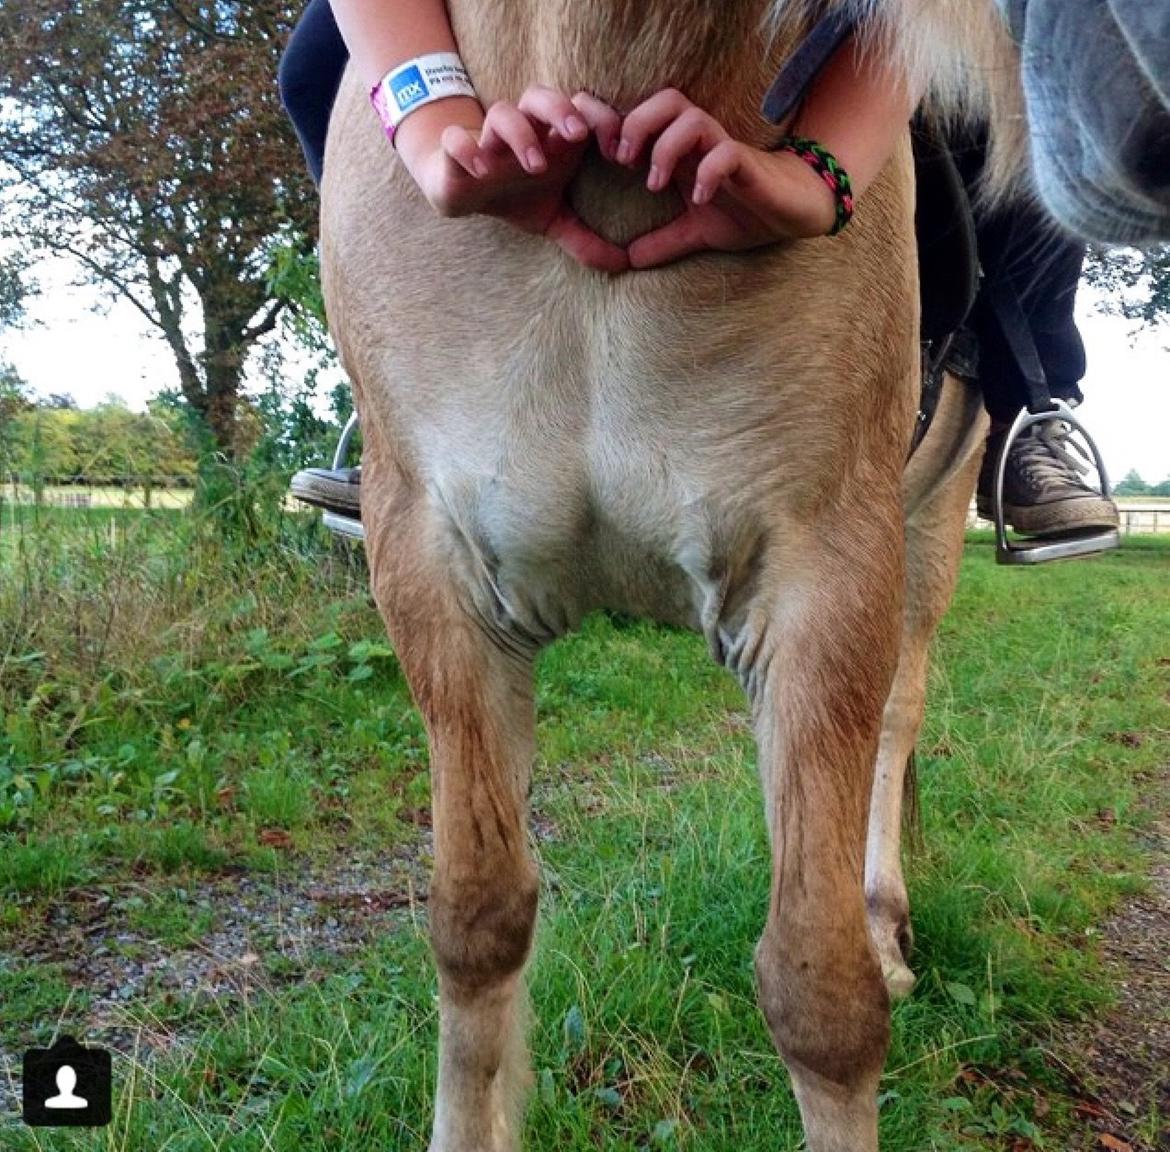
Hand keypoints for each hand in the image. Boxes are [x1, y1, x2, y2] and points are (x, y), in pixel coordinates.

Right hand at [397, 85, 627, 272]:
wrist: (461, 192)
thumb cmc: (514, 195)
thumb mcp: (553, 219)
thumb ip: (586, 240)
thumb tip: (624, 265)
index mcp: (551, 138)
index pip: (581, 108)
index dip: (603, 121)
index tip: (619, 155)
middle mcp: (523, 131)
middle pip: (541, 97)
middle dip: (561, 109)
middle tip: (578, 135)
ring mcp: (488, 139)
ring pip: (502, 113)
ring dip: (521, 134)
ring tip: (536, 165)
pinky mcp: (455, 151)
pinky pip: (455, 139)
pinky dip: (466, 149)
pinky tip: (481, 171)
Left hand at [613, 89, 838, 267]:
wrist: (795, 213)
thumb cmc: (746, 213)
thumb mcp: (695, 233)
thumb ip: (662, 243)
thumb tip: (628, 261)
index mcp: (685, 151)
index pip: (649, 116)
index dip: (622, 126)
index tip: (605, 157)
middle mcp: (703, 143)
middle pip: (668, 100)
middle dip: (638, 124)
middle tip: (623, 161)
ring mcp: (726, 151)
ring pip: (693, 119)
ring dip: (666, 148)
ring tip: (655, 184)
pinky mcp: (750, 166)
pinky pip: (727, 154)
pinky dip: (708, 172)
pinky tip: (698, 199)